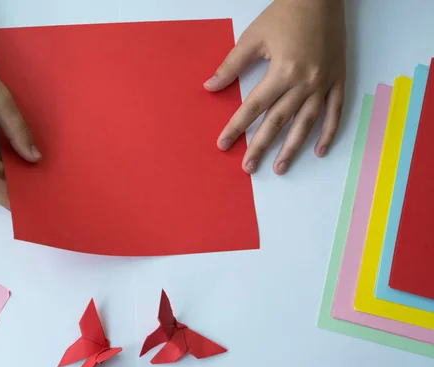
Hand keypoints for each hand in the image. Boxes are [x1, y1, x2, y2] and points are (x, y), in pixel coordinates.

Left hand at [204, 0, 345, 174]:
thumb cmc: (286, 13)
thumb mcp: (253, 37)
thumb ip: (231, 65)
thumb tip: (210, 86)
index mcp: (283, 71)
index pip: (253, 107)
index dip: (236, 127)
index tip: (224, 144)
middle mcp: (305, 82)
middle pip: (278, 122)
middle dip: (261, 146)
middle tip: (248, 167)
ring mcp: (325, 83)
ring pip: (306, 123)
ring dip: (292, 148)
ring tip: (279, 167)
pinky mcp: (338, 80)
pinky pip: (335, 112)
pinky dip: (328, 133)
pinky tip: (319, 151)